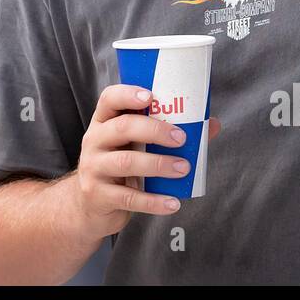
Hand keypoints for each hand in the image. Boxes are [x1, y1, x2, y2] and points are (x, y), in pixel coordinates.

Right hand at [72, 84, 220, 237]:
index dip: (127, 94)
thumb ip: (165, 133)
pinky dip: (154, 201)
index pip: (109, 99)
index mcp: (103, 122)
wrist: (89, 205)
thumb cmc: (119, 167)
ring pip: (126, 162)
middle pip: (122, 128)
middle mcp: (94, 141)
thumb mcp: (134, 146)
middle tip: (181, 138)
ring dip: (158, 164)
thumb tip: (211, 125)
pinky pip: (129, 197)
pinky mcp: (98, 196)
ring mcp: (94, 168)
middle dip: (154, 130)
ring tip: (183, 168)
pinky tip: (173, 203)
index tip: (151, 96)